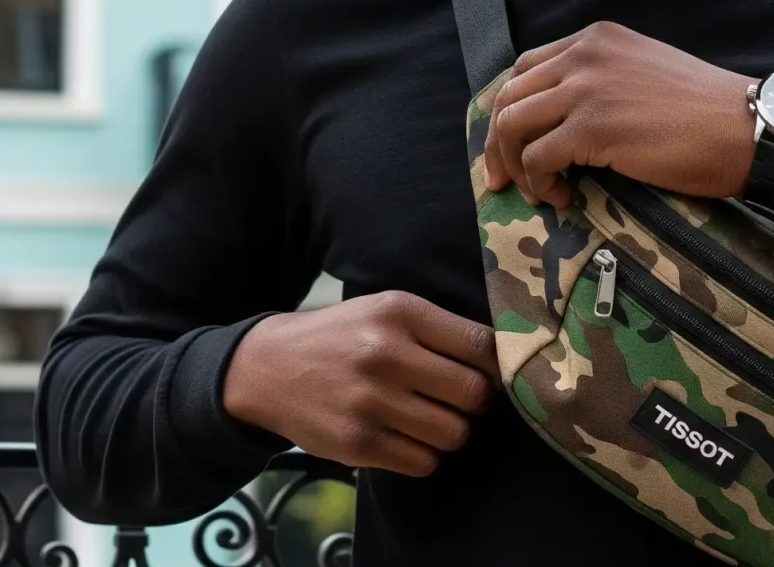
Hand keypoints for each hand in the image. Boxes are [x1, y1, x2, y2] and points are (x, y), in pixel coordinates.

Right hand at [221, 290, 495, 476]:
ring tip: (427, 418)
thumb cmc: (341, 337)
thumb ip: (440, 330)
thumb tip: (506, 361)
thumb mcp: (385, 310)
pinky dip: (422, 455)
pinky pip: (424, 462)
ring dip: (449, 431)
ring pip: (454, 434)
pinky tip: (403, 436)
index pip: (482, 345)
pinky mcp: (357, 443)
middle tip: (455, 399)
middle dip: (474, 402)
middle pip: (475, 394)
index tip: (486, 373)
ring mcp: (370, 402)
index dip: (495, 365)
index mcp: (400, 312)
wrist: (267, 368)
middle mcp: (385, 354)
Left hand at [479, 21, 754, 210]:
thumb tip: (561, 122)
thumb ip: (601, 81)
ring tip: (538, 191)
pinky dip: (540, 183)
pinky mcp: (593, 127)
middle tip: (505, 179)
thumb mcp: (642, 73)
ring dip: (515, 165)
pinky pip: (538, 158)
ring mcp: (586, 89)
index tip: (510, 144)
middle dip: (499, 142)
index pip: (525, 68)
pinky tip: (561, 198)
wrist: (747, 128)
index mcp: (596, 39)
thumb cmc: (706, 111)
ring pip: (513, 125)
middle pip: (509, 96)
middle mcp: (584, 55)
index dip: (510, 110)